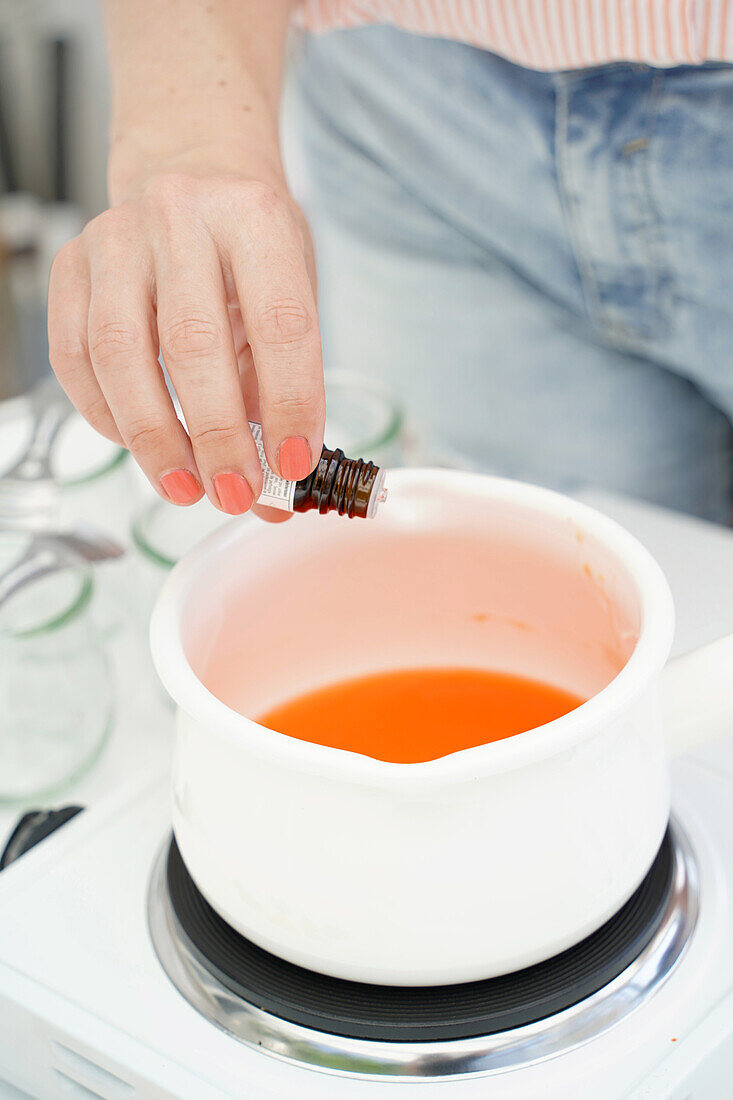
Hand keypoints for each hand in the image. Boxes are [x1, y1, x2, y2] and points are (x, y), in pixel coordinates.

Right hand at [48, 172, 324, 515]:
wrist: (192, 175)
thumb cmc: (249, 247)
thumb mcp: (291, 292)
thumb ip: (283, 385)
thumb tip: (278, 490)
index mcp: (254, 219)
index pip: (280, 322)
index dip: (288, 403)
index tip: (292, 464)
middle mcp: (181, 218)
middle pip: (193, 344)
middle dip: (216, 436)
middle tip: (236, 492)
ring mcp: (116, 239)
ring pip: (120, 354)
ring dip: (154, 438)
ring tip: (185, 486)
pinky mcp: (71, 267)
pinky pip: (75, 356)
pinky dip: (106, 415)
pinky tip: (138, 444)